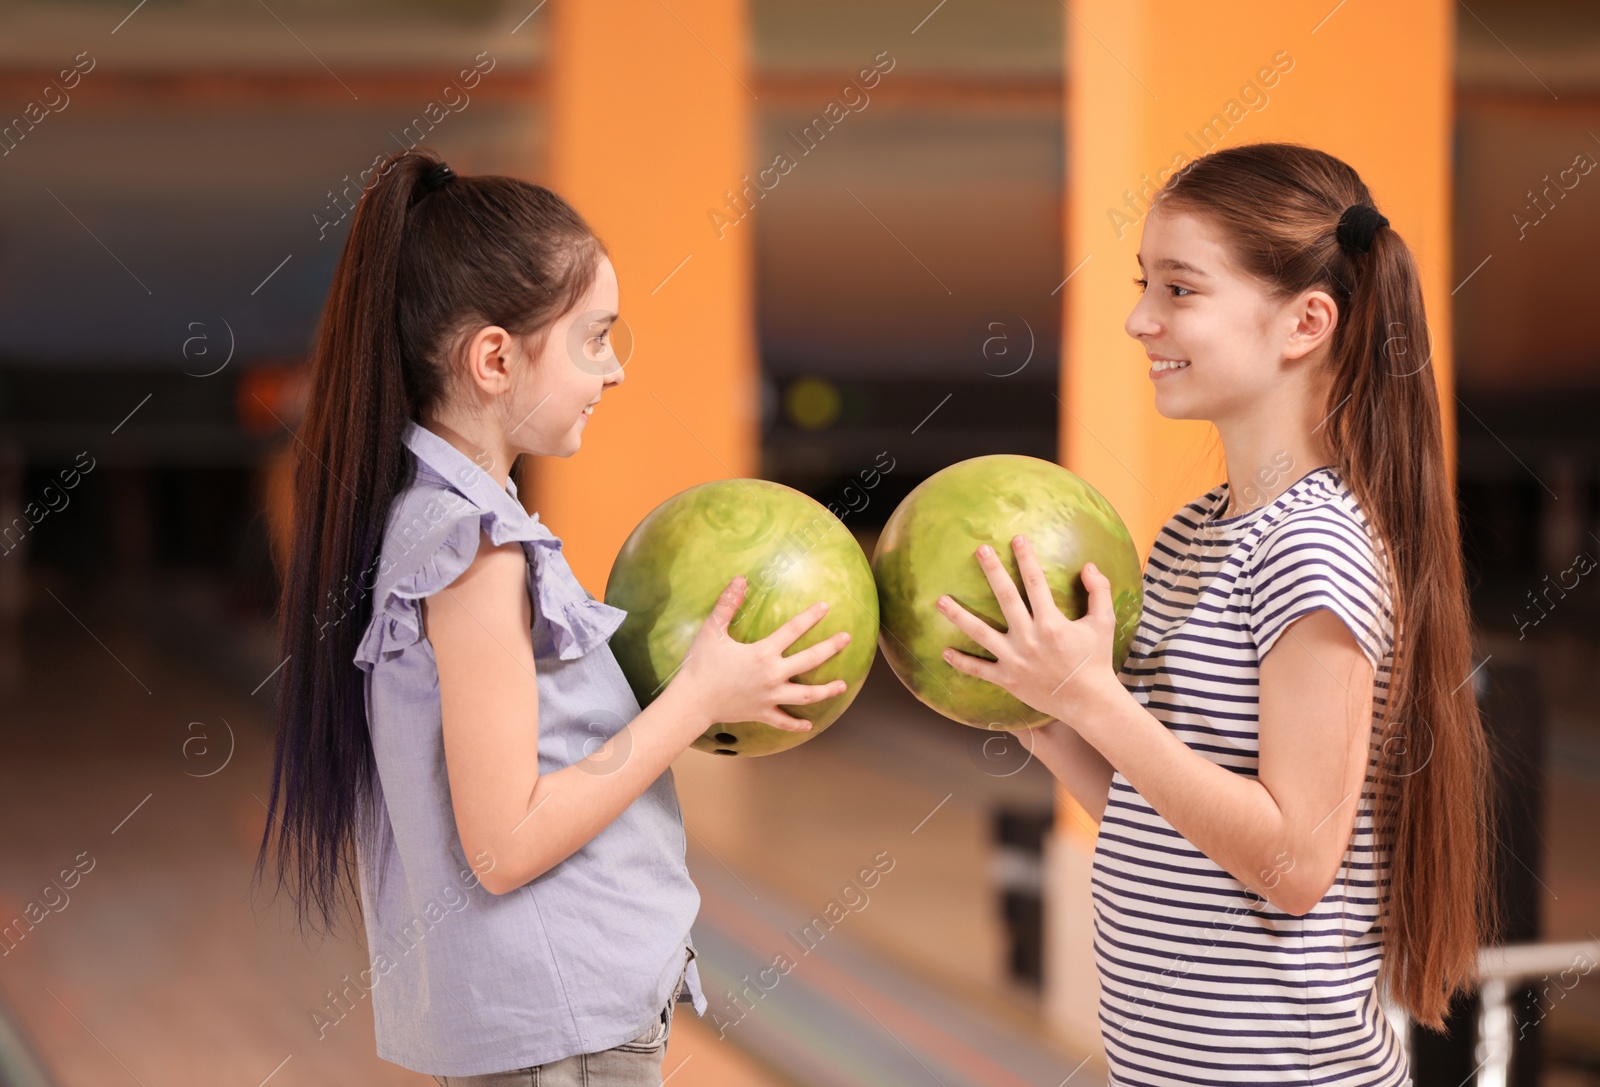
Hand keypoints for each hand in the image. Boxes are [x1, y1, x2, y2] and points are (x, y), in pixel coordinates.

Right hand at [670, 576, 851, 732]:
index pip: (793, 629)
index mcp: (763, 653)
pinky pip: (784, 721)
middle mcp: (772, 675)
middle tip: (847, 638)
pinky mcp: (762, 713)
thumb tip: (740, 579)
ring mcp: (770, 696)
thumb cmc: (701, 665)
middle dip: (831, 648)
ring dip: (826, 690)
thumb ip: (727, 604)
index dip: (811, 616)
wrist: (692, 701)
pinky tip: (809, 726)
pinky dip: (797, 725)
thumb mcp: (713, 631)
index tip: (825, 606)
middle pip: (810, 660)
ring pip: (806, 695)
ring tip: (843, 685)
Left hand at [935, 536, 1117, 721]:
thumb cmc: (1096, 660)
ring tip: (940, 601)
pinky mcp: (1007, 679)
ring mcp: (1015, 659)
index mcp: (1052, 622)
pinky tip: (944, 651)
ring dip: (959, 616)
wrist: (1088, 702)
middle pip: (1005, 598)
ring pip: (981, 633)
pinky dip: (961, 662)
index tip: (1017, 538)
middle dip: (992, 571)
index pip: (1035, 582)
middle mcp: (1029, 637)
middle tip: (979, 550)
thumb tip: (1088, 565)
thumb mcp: (1104, 623)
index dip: (1026, 558)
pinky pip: (979, 670)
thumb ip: (1099, 591)